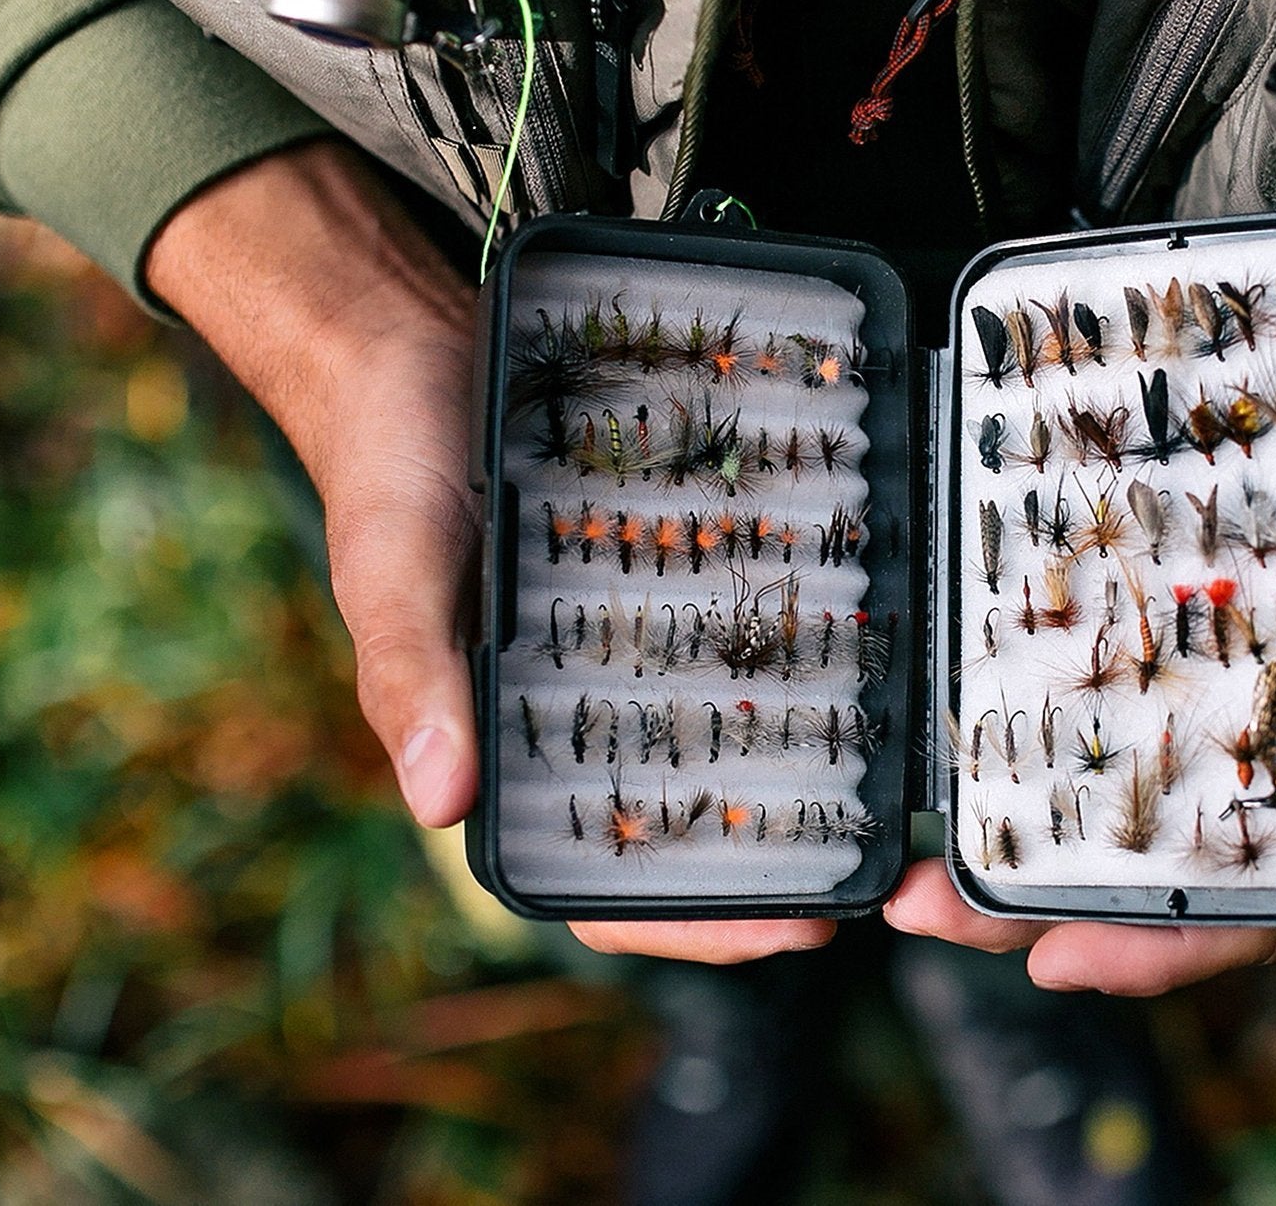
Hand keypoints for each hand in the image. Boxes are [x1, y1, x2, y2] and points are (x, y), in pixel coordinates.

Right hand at [148, 143, 832, 963]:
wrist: (410, 343)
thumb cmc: (387, 464)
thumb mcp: (392, 568)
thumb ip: (411, 674)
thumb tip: (439, 801)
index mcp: (504, 743)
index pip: (601, 882)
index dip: (695, 924)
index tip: (794, 933)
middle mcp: (575, 709)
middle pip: (686, 821)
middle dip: (776, 855)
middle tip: (877, 863)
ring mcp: (624, 643)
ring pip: (720, 730)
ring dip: (796, 763)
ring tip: (888, 772)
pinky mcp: (659, 570)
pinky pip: (728, 625)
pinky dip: (784, 645)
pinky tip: (854, 643)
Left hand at [885, 185, 1275, 992]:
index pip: (1256, 886)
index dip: (1160, 947)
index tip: (1053, 962)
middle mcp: (1273, 710)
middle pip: (1149, 839)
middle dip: (1037, 883)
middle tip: (915, 894)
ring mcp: (1226, 648)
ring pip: (1113, 749)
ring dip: (1018, 786)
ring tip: (915, 788)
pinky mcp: (1192, 580)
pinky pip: (1110, 642)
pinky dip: (1043, 664)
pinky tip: (970, 648)